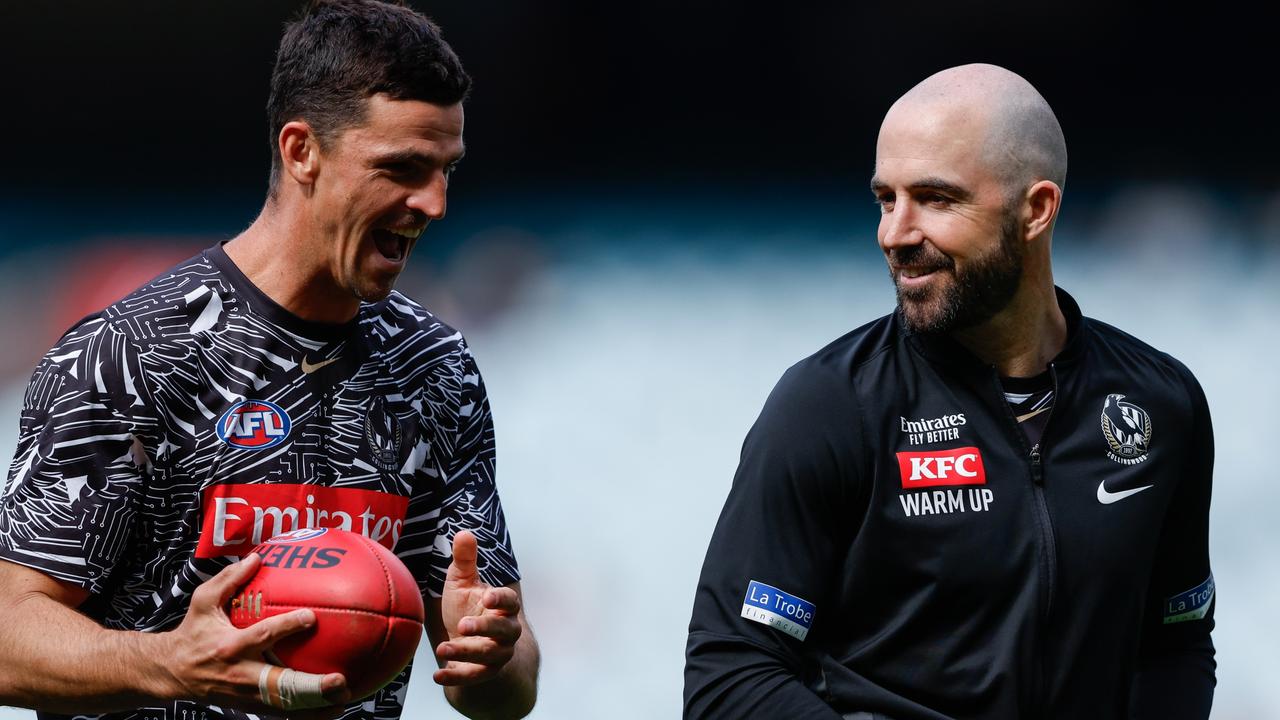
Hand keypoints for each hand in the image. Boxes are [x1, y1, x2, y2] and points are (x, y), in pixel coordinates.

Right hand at [156, 553, 350, 717]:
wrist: (171, 673)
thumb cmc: (192, 633)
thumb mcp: (202, 602)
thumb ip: (229, 579)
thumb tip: (256, 558)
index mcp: (230, 646)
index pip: (262, 636)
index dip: (287, 626)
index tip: (311, 617)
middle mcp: (240, 673)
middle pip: (280, 685)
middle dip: (311, 686)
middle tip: (340, 681)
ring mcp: (246, 695)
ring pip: (284, 706)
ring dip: (314, 707)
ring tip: (343, 701)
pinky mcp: (249, 707)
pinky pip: (279, 714)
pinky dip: (304, 715)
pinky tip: (330, 710)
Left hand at [433, 530, 523, 685]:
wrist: (468, 644)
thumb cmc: (467, 607)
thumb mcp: (462, 584)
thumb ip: (464, 561)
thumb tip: (463, 532)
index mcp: (503, 607)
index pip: (510, 602)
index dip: (501, 600)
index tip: (487, 597)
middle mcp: (506, 632)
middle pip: (505, 630)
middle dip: (485, 628)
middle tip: (463, 625)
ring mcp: (498, 654)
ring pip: (490, 655)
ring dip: (467, 653)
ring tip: (442, 648)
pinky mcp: (484, 673)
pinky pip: (475, 677)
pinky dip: (457, 677)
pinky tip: (437, 675)